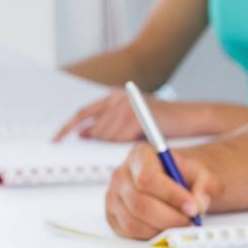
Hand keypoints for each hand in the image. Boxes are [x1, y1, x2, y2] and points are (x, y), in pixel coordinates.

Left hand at [55, 90, 202, 141]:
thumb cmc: (166, 122)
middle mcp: (117, 97)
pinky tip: (140, 140)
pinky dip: (127, 144)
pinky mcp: (135, 116)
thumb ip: (109, 123)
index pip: (82, 113)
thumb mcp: (133, 120)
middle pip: (95, 129)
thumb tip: (84, 134)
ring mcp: (125, 106)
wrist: (192, 117)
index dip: (67, 128)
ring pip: (106, 136)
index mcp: (114, 96)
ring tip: (136, 141)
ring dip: (118, 145)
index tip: (55, 140)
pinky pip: (119, 138)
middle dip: (102, 143)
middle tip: (115, 151)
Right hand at [103, 144, 216, 238]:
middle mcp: (122, 174)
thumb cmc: (184, 175)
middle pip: (139, 203)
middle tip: (190, 221)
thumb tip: (199, 202)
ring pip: (132, 221)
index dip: (171, 196)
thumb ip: (206, 184)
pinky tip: (165, 228)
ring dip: (161, 229)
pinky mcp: (112, 216)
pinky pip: (128, 232)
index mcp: (140, 155)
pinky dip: (150, 235)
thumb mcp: (202, 173)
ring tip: (180, 225)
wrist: (175, 181)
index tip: (192, 207)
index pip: (148, 178)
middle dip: (169, 218)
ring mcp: (113, 196)